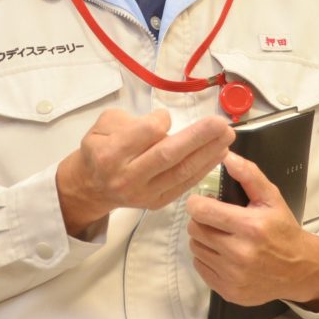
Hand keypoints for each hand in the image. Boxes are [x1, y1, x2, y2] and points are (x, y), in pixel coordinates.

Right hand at [57, 108, 234, 235]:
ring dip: (208, 153)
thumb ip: (131, 120)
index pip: (145, 134)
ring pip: (181, 172)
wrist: (91, 186)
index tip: (166, 115)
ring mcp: (143, 193)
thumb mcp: (104, 124)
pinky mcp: (156, 203)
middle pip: (168, 155)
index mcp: (111, 153)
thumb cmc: (100, 147)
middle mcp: (128, 176)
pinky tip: (218, 154)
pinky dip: (203, 169)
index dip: (162, 121)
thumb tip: (163, 124)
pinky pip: (184, 185)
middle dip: (198, 138)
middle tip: (220, 123)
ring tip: (227, 136)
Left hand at [186, 152, 318, 309]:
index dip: (198, 203)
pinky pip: (200, 268)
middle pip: (195, 229)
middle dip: (201, 220)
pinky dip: (206, 258)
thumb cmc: (282, 230)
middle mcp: (240, 254)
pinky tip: (222, 253)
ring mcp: (233, 276)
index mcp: (250, 227)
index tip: (204, 202)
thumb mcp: (272, 198)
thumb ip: (249, 175)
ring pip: (195, 249)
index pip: (202, 211)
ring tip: (219, 235)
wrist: (299, 270)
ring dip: (202, 239)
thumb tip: (226, 156)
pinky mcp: (228, 292)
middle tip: (214, 218)